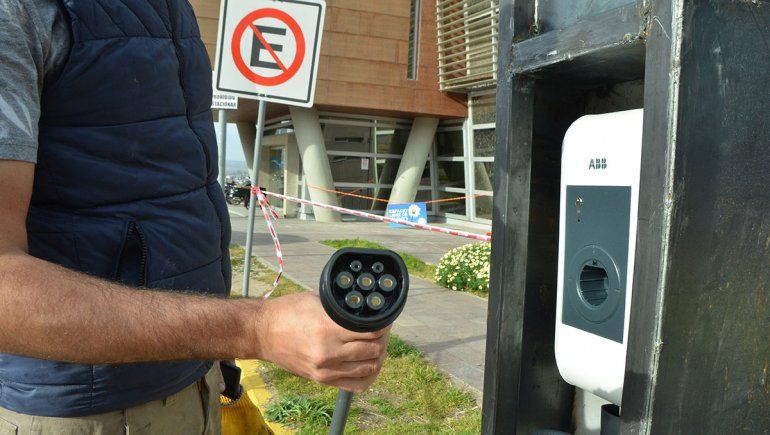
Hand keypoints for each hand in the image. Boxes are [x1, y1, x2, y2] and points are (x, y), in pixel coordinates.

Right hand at [255, 292, 388, 392]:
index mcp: (328, 328)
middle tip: (381, 332)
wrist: (261, 333)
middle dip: (382, 339)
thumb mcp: (317, 301)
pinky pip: (355, 385)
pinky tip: (368, 365)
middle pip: (373, 350)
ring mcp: (325, 369)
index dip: (382, 325)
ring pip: (368, 368)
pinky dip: (367, 376)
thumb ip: (340, 308)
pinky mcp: (321, 379)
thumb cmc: (287, 312)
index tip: (383, 320)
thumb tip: (363, 307)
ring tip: (375, 347)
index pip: (371, 331)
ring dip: (377, 357)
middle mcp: (328, 352)